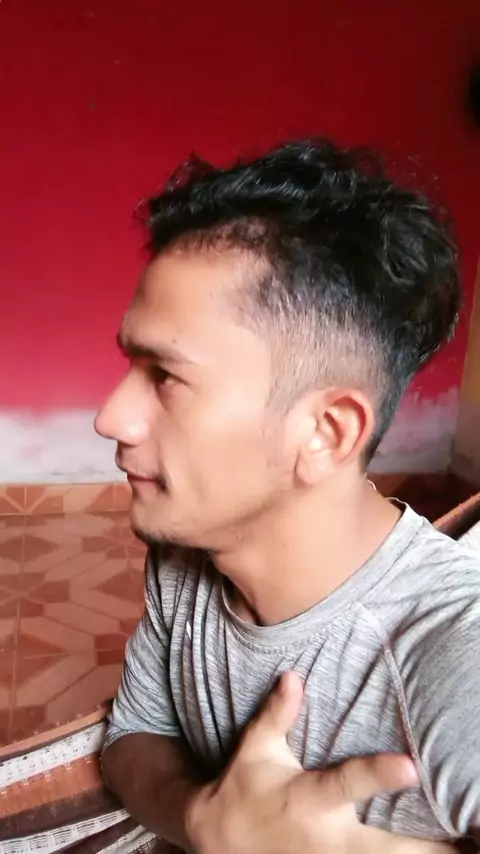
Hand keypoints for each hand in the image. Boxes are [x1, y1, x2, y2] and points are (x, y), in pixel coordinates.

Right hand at [186, 672, 454, 853]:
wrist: (218, 842)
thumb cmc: (244, 787)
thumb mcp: (255, 748)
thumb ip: (277, 715)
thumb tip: (292, 675)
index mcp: (307, 798)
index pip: (347, 783)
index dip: (378, 776)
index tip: (413, 767)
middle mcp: (325, 836)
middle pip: (380, 845)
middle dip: (419, 846)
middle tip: (460, 841)